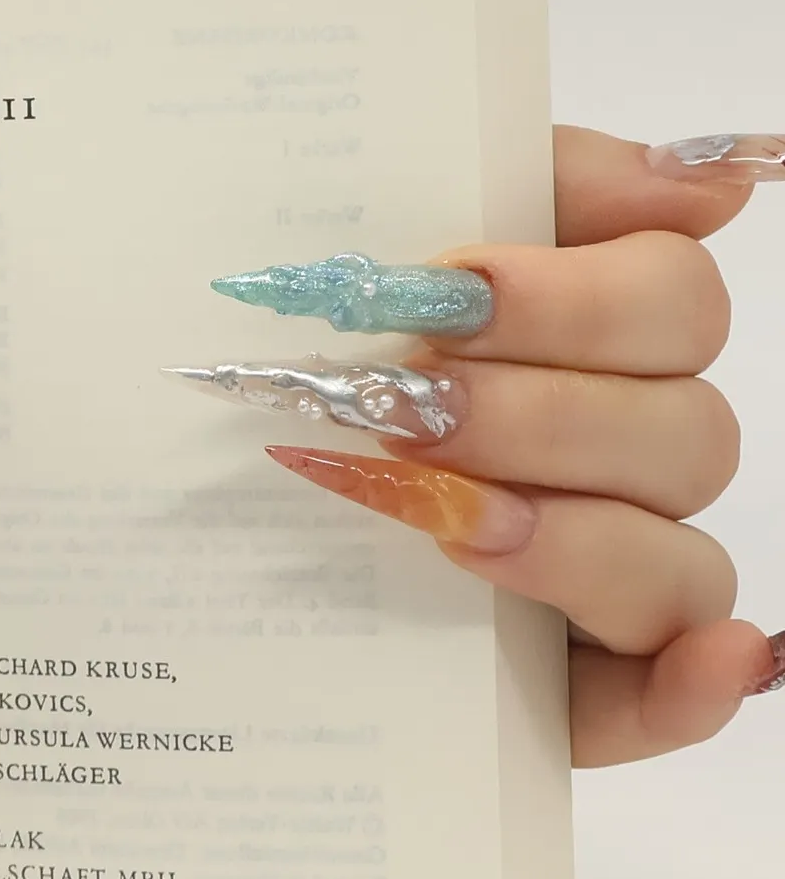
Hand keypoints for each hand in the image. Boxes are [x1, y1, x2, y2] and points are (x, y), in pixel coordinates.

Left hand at [255, 126, 774, 765]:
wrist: (168, 487)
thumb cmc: (289, 352)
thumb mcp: (366, 242)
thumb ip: (523, 180)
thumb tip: (711, 180)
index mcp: (591, 340)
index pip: (673, 301)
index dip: (575, 300)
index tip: (450, 295)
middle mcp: (620, 456)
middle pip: (684, 433)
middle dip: (541, 419)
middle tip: (408, 412)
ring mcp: (604, 576)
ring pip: (676, 562)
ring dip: (575, 542)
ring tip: (452, 524)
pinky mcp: (569, 688)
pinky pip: (667, 698)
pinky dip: (694, 687)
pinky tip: (706, 666)